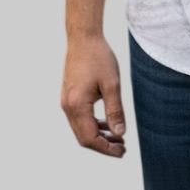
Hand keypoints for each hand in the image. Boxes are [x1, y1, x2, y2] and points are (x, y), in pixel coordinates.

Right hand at [60, 34, 127, 157]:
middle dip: (103, 145)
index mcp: (76, 106)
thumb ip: (115, 110)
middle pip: (83, 138)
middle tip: (122, 147)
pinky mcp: (69, 96)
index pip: (90, 138)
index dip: (106, 148)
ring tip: (118, 137)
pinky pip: (80, 118)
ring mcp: (66, 102)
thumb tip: (120, 133)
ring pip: (81, 129)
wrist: (83, 37)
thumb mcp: (112, 84)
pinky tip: (107, 123)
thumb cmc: (99, 57)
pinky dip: (93, 124)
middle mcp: (68, 107)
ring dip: (98, 135)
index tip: (122, 151)